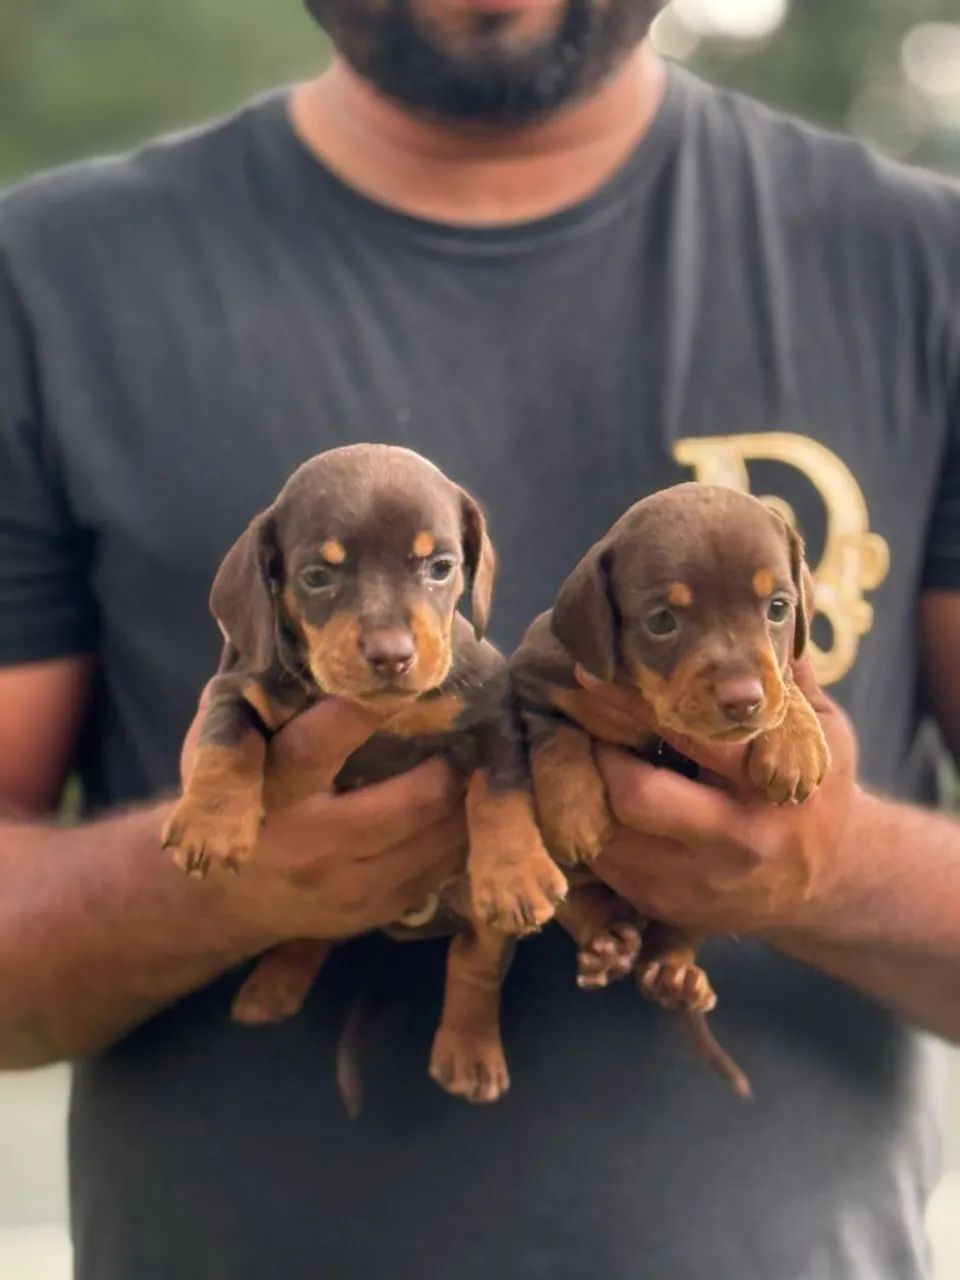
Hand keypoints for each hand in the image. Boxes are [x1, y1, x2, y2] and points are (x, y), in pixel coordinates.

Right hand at [180, 690, 465, 942]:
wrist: (219, 900)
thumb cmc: (241, 799)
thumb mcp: (240, 750)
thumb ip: (283, 709)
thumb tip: (353, 660)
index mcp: (274, 790)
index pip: (319, 743)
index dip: (368, 709)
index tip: (408, 678)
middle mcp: (310, 843)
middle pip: (411, 803)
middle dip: (452, 765)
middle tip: (469, 735)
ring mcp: (345, 887)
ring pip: (438, 841)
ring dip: (466, 802)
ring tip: (475, 769)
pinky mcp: (369, 913)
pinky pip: (438, 873)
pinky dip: (458, 838)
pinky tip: (461, 811)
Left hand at [574, 660, 860, 934]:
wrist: (832, 884)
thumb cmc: (819, 790)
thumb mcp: (822, 733)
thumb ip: (788, 679)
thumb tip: (757, 610)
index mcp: (771, 785)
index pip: (692, 737)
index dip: (632, 703)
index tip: (588, 672)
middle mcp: (735, 841)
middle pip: (636, 797)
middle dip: (595, 753)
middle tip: (573, 718)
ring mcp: (697, 884)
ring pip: (609, 837)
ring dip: (581, 790)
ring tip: (569, 751)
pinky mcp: (669, 909)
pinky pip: (606, 868)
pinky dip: (589, 826)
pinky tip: (583, 795)